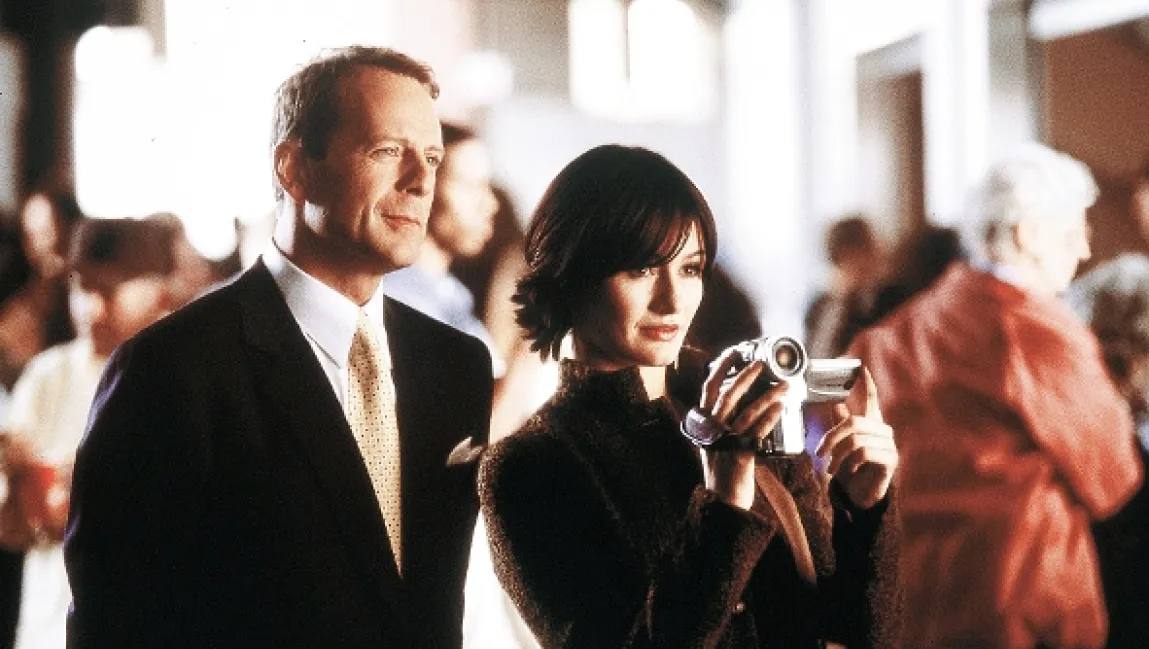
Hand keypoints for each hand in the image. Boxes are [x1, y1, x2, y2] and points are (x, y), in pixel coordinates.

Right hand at [697, 348, 789, 509]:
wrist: (721, 502)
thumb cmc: (721, 471)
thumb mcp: (713, 442)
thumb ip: (719, 422)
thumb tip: (735, 397)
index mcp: (705, 424)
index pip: (708, 388)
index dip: (721, 368)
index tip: (735, 352)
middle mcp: (712, 430)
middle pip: (728, 395)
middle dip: (745, 376)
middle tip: (761, 363)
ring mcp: (725, 442)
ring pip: (747, 412)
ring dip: (768, 396)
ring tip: (784, 386)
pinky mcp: (740, 456)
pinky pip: (757, 432)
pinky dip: (770, 418)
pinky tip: (781, 408)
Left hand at [814, 368, 896, 509]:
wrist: (860, 495)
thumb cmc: (851, 467)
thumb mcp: (841, 444)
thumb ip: (840, 423)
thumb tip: (833, 401)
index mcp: (870, 423)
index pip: (872, 398)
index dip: (867, 384)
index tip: (861, 367)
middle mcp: (882, 430)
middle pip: (853, 422)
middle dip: (831, 438)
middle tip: (819, 453)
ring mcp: (889, 444)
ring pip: (856, 439)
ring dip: (838, 455)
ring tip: (832, 468)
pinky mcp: (891, 459)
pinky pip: (864, 453)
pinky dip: (850, 463)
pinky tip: (849, 471)